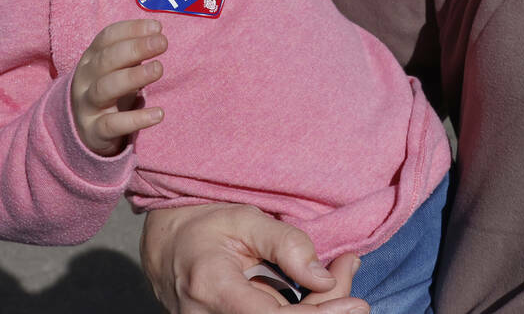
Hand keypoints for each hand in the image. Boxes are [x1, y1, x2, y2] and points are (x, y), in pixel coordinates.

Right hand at [70, 19, 167, 155]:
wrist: (81, 130)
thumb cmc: (108, 89)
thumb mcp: (116, 68)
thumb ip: (133, 52)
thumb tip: (158, 35)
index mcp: (91, 59)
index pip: (107, 38)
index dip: (131, 29)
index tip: (157, 27)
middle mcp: (85, 79)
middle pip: (106, 60)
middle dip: (134, 48)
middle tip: (162, 43)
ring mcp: (87, 105)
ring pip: (105, 88)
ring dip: (133, 77)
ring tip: (159, 69)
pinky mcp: (94, 130)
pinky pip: (112, 124)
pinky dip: (135, 119)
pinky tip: (158, 114)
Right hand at [140, 203, 367, 313]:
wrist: (168, 246)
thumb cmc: (205, 226)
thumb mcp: (245, 219)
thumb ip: (285, 243)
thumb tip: (323, 277)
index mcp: (213, 289)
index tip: (355, 305)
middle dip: (328, 306)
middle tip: (350, 266)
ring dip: (319, 308)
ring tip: (341, 270)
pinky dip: (305, 309)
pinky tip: (322, 286)